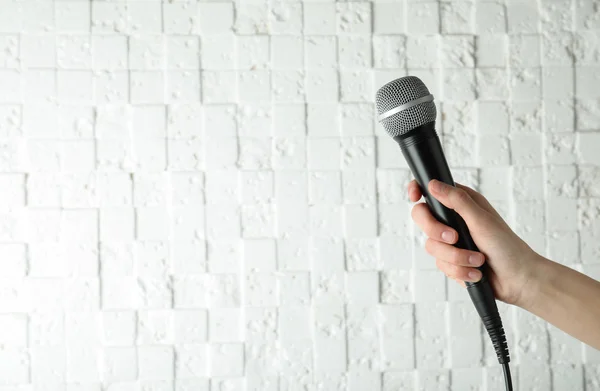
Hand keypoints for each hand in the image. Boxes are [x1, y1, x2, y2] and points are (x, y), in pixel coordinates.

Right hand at [409, 179, 541, 306]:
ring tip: (478, 260)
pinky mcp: (451, 261)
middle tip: (454, 238)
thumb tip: (433, 184)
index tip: (415, 197)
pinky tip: (476, 272)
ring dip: (457, 257)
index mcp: (461, 203)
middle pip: (423, 219)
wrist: (517, 279)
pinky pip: (441, 265)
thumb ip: (456, 200)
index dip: (418, 191)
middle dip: (437, 232)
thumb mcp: (481, 219)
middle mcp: (453, 220)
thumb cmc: (507, 246)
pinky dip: (459, 270)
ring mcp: (450, 241)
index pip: (430, 191)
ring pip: (432, 247)